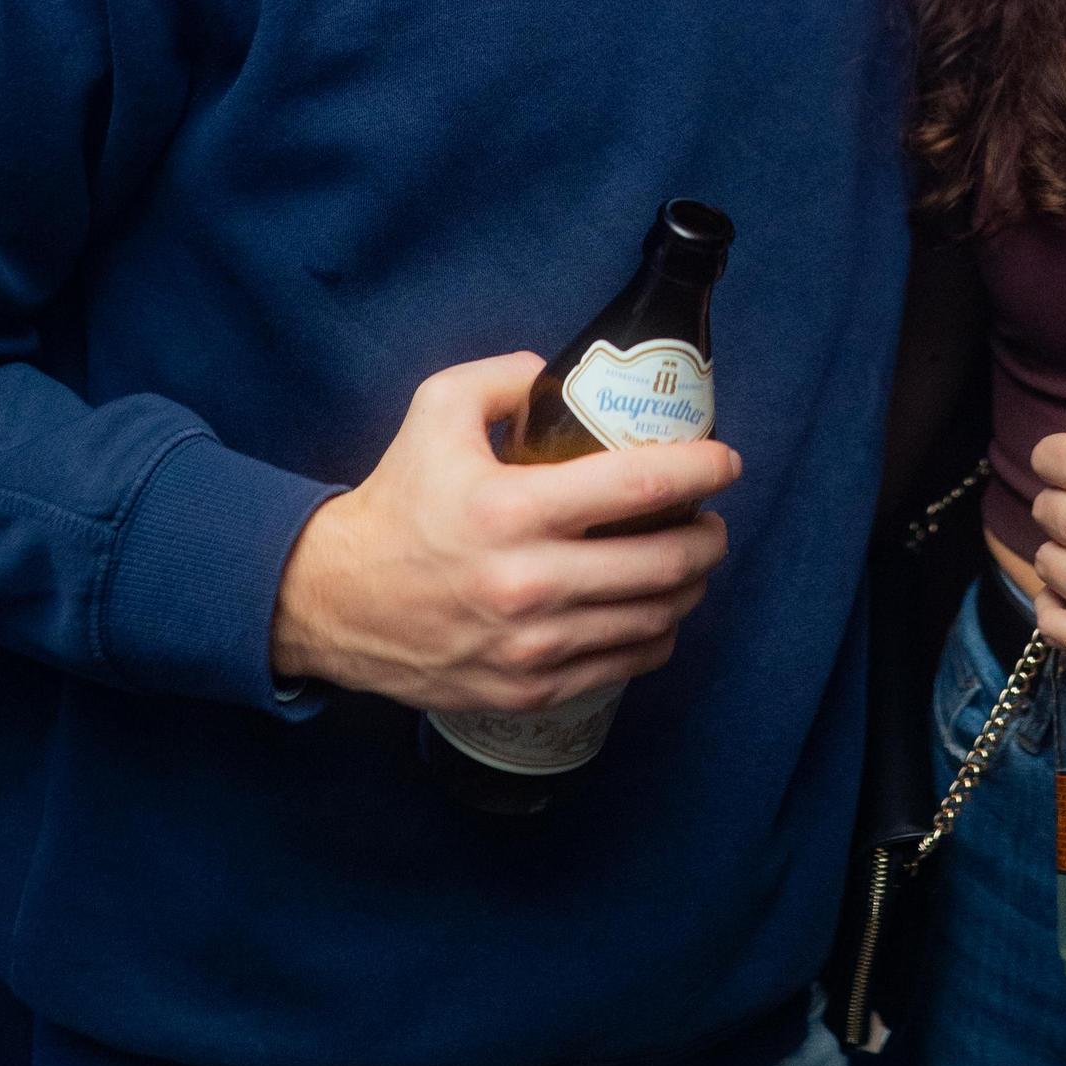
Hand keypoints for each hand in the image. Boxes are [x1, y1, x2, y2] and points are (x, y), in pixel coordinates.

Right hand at [271, 352, 739, 714]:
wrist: (337, 600)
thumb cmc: (396, 500)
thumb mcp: (435, 408)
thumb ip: (506, 378)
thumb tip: (563, 378)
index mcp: (510, 509)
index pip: (640, 486)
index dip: (703, 470)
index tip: (727, 463)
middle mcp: (528, 582)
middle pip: (666, 563)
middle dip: (709, 538)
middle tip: (711, 520)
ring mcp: (533, 645)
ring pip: (656, 618)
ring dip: (690, 586)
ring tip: (690, 562)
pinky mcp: (530, 687)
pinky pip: (626, 663)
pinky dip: (656, 634)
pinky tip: (654, 610)